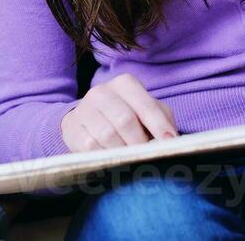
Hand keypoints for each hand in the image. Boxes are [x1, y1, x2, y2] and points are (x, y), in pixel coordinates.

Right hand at [60, 73, 177, 152]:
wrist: (86, 119)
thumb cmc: (125, 115)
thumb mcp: (145, 111)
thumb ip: (162, 120)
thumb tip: (172, 140)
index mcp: (125, 83)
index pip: (146, 106)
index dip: (159, 126)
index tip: (170, 143)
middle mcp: (102, 92)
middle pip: (125, 120)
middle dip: (139, 143)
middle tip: (148, 158)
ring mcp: (85, 110)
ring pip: (107, 135)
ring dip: (123, 152)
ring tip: (132, 160)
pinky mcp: (72, 128)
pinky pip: (91, 147)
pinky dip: (105, 157)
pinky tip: (112, 160)